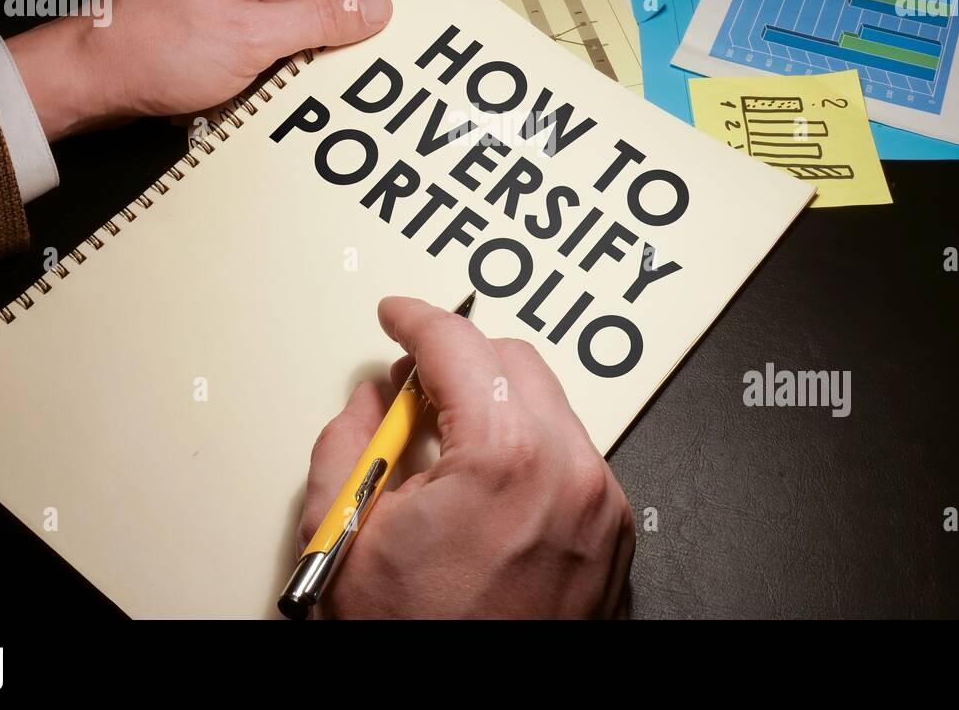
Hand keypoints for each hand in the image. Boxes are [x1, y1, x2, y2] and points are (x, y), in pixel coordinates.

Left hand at [7, 0, 423, 140]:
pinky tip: (303, 59)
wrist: (86, 78)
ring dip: (316, 13)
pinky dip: (288, 31)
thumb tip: (375, 7)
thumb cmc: (153, 47)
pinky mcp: (205, 12)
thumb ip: (322, 19)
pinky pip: (262, 13)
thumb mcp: (255, 37)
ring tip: (346, 44)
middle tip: (383, 6)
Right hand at [298, 297, 635, 618]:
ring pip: (548, 404)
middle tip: (411, 394)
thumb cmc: (419, 642)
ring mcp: (600, 505)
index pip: (460, 345)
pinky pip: (570, 454)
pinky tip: (485, 490)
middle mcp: (569, 472)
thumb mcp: (346, 536)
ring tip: (444, 458)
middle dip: (458, 362)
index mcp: (505, 460)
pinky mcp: (612, 534)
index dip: (417, 320)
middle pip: (513, 361)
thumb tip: (374, 397)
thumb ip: (350, 439)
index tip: (399, 317)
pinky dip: (528, 450)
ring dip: (494, 407)